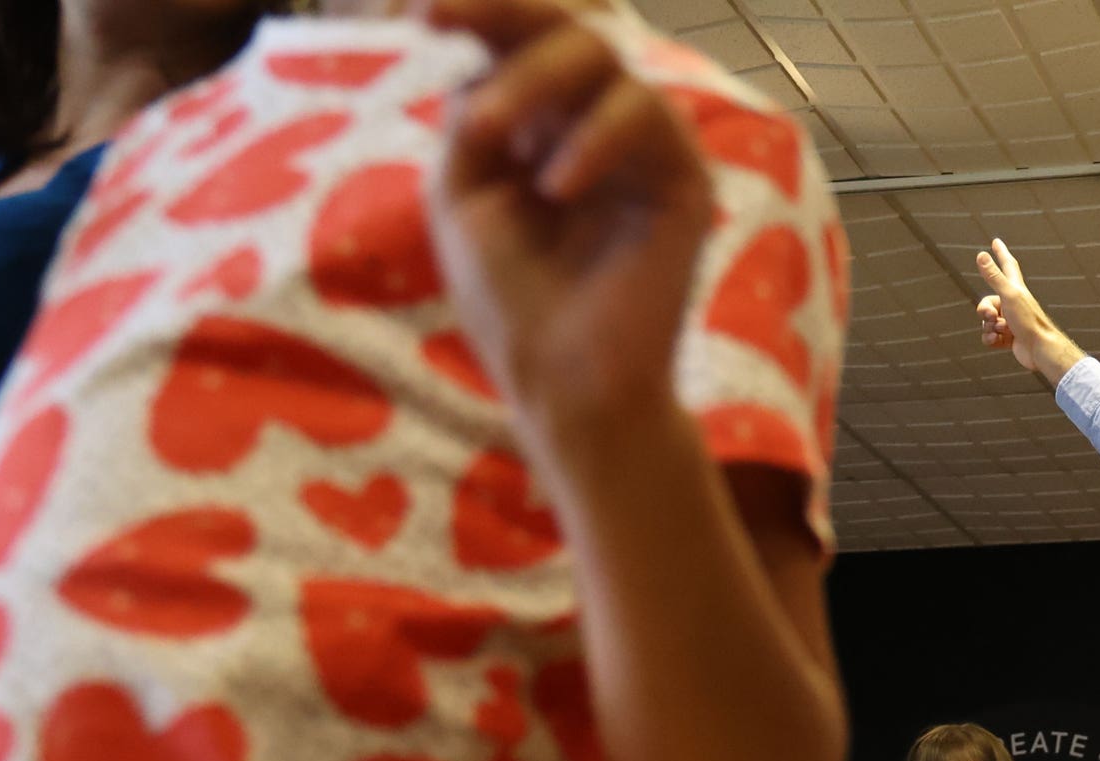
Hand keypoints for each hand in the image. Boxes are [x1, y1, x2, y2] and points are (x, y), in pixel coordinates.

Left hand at [423, 0, 712, 442]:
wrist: (567, 383)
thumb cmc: (511, 301)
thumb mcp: (463, 190)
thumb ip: (474, 111)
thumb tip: (480, 50)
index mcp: (538, 124)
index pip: (512, 39)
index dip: (471, 8)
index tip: (415, 10)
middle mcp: (591, 122)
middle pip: (562, 24)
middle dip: (499, 8)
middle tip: (438, 18)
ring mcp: (641, 147)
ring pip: (602, 53)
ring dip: (534, 77)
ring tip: (494, 139)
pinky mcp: (684, 178)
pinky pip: (646, 114)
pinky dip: (595, 136)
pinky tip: (556, 188)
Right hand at [974, 240, 1084, 384]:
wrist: (1040, 350)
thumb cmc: (1028, 321)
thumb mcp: (1008, 295)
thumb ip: (994, 276)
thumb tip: (981, 255)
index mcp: (1015, 288)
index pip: (1007, 264)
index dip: (1000, 253)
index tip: (996, 242)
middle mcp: (1013, 303)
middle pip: (987, 301)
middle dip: (984, 310)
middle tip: (992, 316)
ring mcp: (1011, 320)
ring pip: (987, 320)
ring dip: (989, 326)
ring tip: (1003, 330)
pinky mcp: (1010, 338)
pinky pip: (990, 335)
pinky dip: (991, 338)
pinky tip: (999, 340)